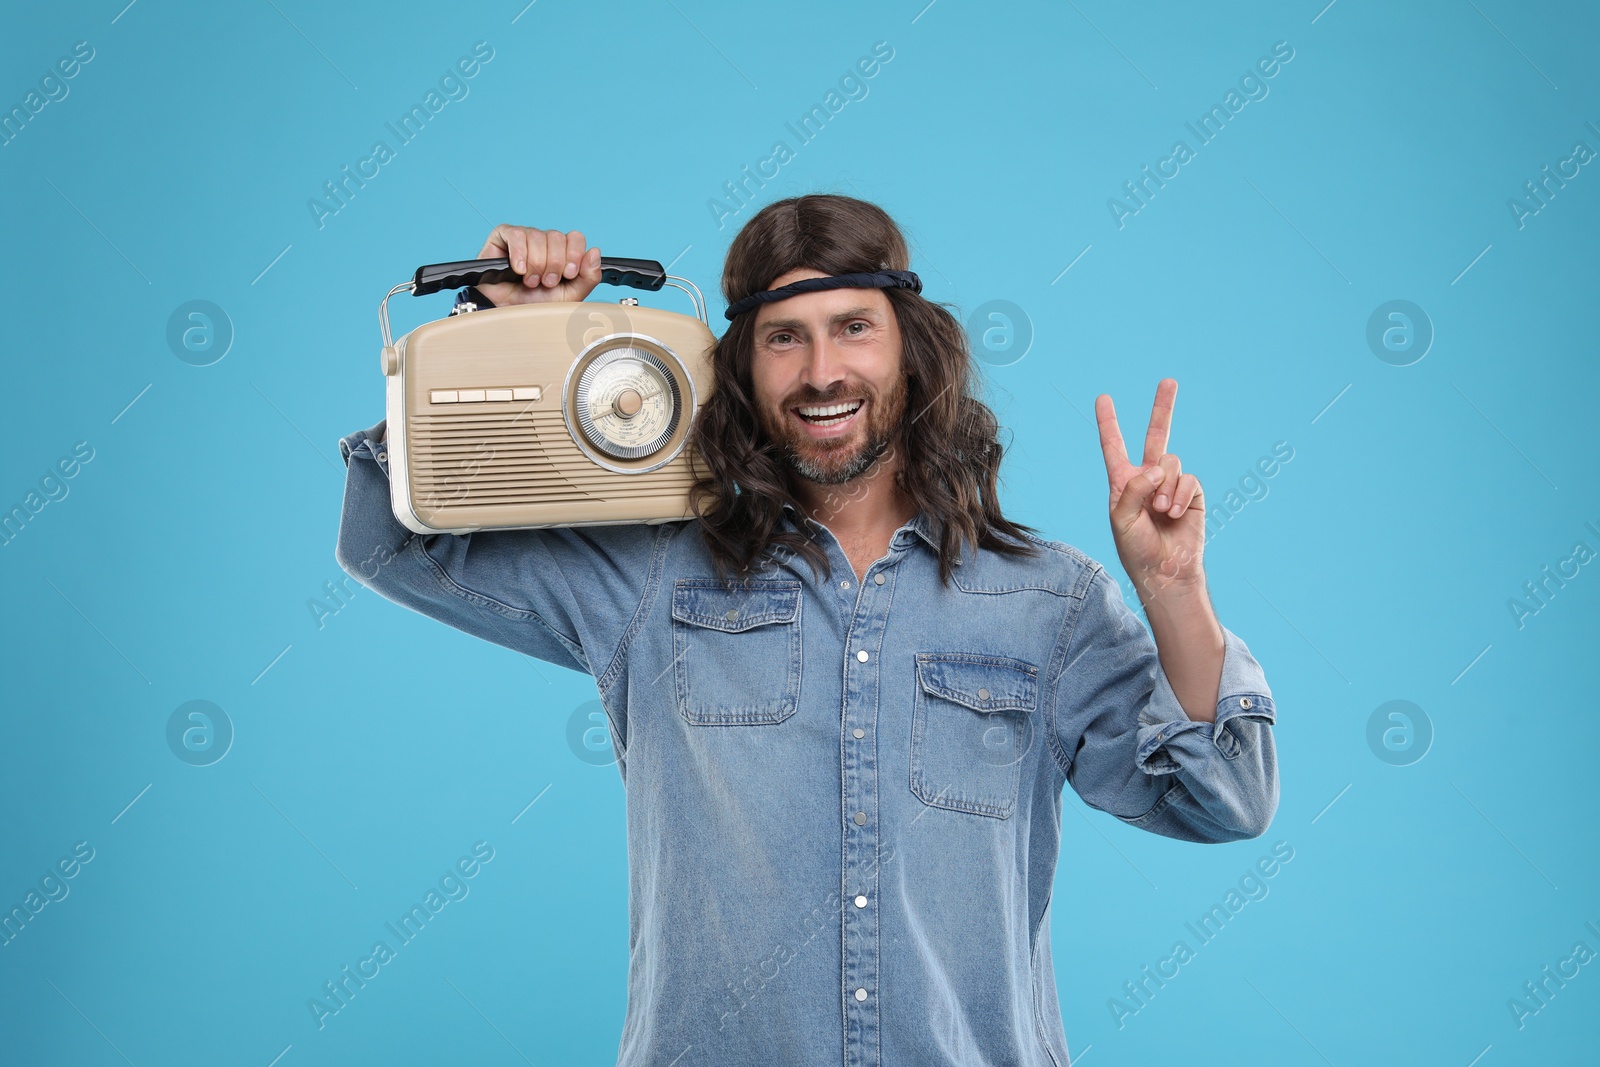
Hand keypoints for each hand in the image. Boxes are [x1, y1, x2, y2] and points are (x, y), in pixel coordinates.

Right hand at [472, 225, 603, 305]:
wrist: (509, 315)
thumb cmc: (537, 305)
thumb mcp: (570, 296)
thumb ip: (589, 276)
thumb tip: (595, 252)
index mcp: (562, 252)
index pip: (575, 237)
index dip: (574, 254)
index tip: (568, 274)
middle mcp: (544, 242)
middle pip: (557, 236)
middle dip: (553, 264)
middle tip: (547, 282)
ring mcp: (524, 238)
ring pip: (537, 236)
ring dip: (535, 264)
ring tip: (531, 281)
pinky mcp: (503, 238)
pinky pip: (515, 234)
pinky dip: (519, 254)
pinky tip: (519, 270)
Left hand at [1095, 378, 1205, 597]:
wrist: (1164, 571)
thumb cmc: (1136, 549)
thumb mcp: (1121, 519)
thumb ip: (1133, 488)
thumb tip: (1157, 467)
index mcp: (1123, 482)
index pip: (1114, 447)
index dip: (1109, 423)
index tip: (1104, 398)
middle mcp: (1148, 479)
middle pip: (1156, 436)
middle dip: (1163, 408)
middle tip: (1169, 381)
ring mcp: (1171, 485)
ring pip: (1171, 463)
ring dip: (1165, 488)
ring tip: (1161, 512)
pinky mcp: (1192, 494)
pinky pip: (1188, 479)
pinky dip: (1180, 495)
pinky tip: (1174, 514)